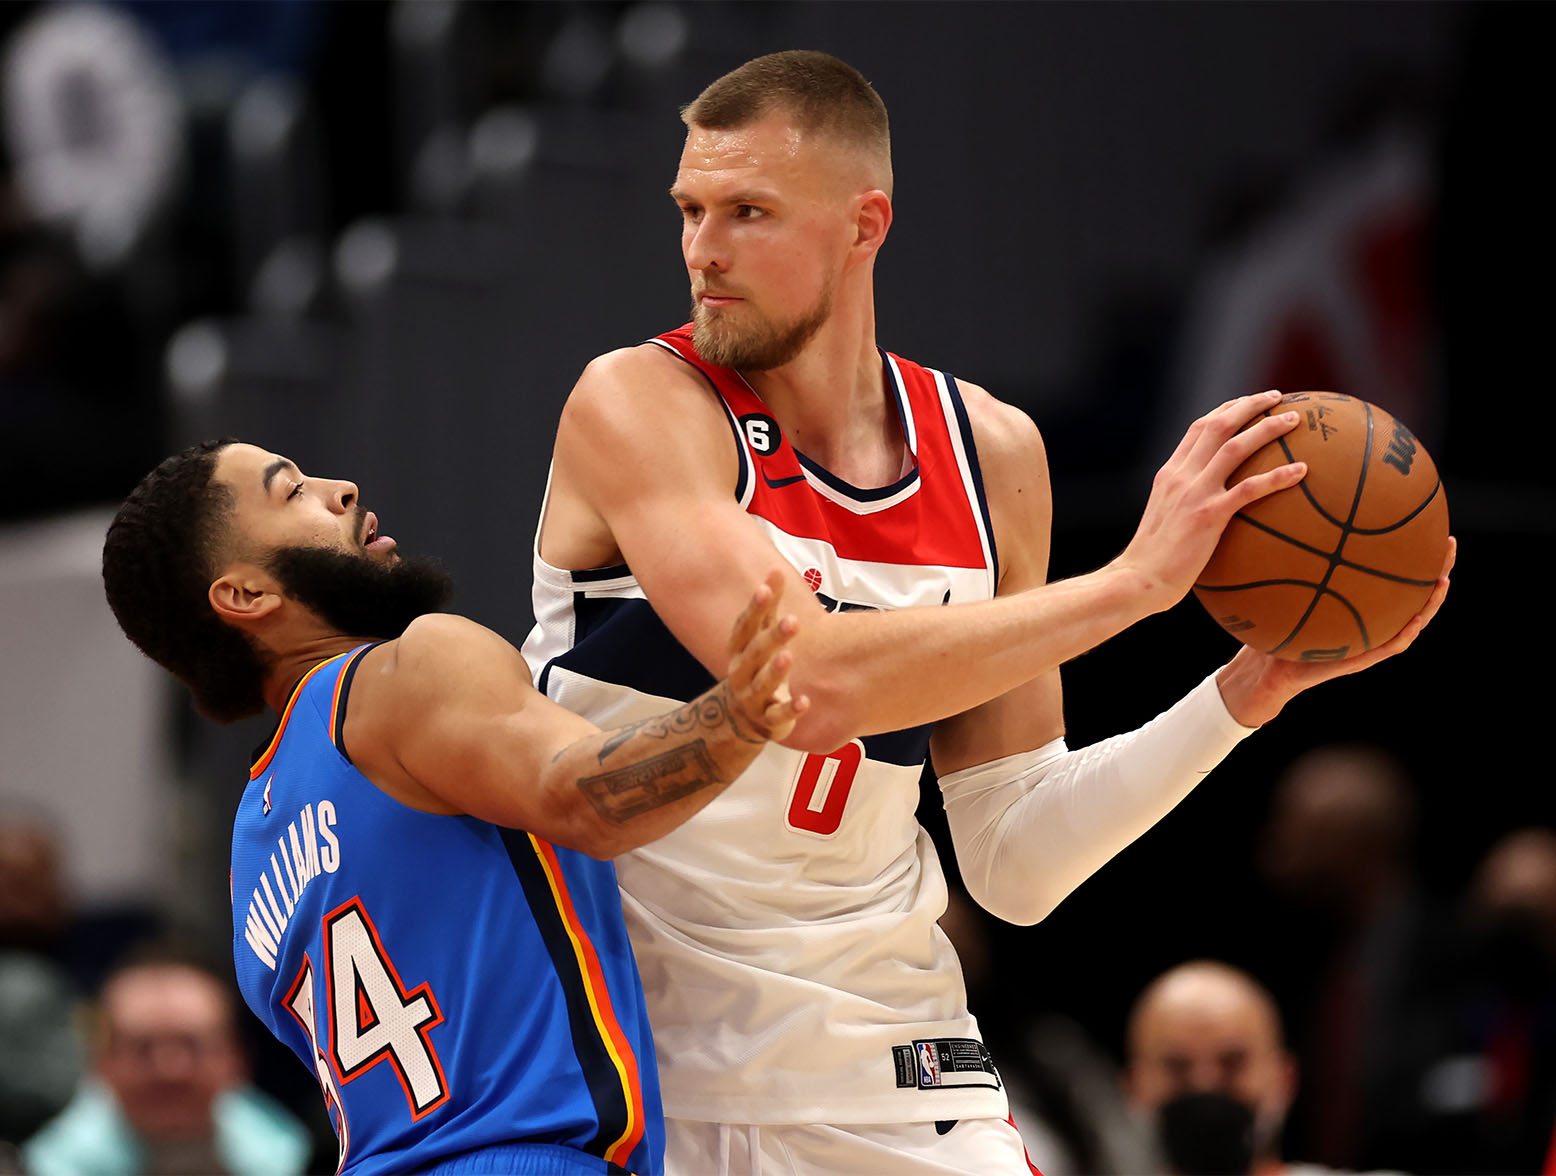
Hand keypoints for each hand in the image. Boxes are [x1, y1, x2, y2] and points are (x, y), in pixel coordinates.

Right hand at [725, 571, 809, 741]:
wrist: (743, 716)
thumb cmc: (755, 666)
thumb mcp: (759, 636)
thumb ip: (769, 607)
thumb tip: (776, 571)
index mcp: (739, 650)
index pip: (744, 627)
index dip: (754, 608)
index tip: (765, 589)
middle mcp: (741, 673)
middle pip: (754, 654)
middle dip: (771, 638)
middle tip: (792, 621)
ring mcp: (753, 698)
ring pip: (762, 685)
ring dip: (775, 671)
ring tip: (788, 657)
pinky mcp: (768, 720)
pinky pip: (777, 716)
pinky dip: (790, 710)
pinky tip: (804, 701)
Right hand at [1118, 390, 1306, 607]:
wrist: (1139, 579)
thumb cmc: (1153, 561)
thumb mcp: (1164, 520)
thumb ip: (1183, 505)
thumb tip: (1211, 510)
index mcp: (1169, 474)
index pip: (1197, 429)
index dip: (1225, 411)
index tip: (1247, 403)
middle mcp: (1180, 476)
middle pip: (1217, 426)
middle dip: (1249, 405)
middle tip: (1278, 397)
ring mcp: (1194, 493)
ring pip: (1235, 447)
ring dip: (1267, 428)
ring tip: (1294, 420)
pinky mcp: (1209, 515)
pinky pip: (1250, 489)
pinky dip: (1278, 476)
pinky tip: (1302, 470)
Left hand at [1216, 537, 1456, 725]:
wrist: (1268, 668)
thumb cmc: (1278, 623)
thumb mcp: (1289, 587)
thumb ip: (1296, 561)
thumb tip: (1289, 519)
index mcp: (1362, 603)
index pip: (1394, 575)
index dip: (1414, 554)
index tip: (1428, 525)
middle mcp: (1372, 620)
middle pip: (1414, 592)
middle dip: (1436, 569)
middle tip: (1449, 544)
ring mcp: (1370, 641)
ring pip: (1414, 620)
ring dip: (1431, 602)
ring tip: (1444, 580)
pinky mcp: (1361, 661)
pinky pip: (1390, 647)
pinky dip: (1406, 634)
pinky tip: (1417, 619)